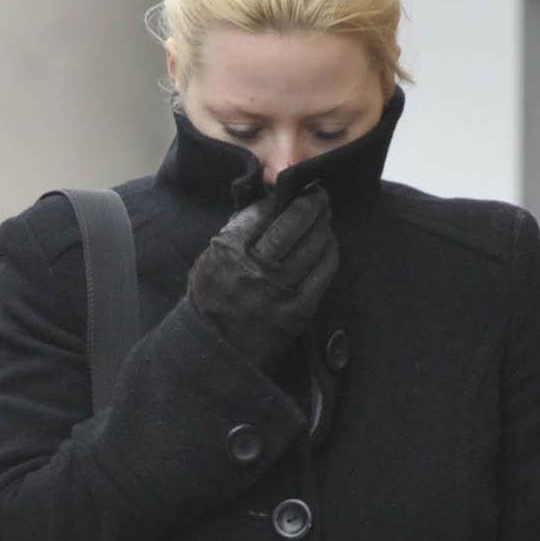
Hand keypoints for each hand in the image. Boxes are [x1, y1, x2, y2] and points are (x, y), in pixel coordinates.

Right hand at [184, 186, 337, 368]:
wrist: (215, 352)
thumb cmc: (212, 301)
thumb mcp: (209, 261)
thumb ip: (235, 233)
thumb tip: (269, 202)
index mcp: (228, 251)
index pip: (264, 211)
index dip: (283, 196)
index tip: (295, 188)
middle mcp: (254, 268)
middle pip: (295, 222)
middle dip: (313, 202)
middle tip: (320, 195)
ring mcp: (279, 290)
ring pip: (315, 244)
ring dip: (324, 226)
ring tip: (324, 219)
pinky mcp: (299, 310)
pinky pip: (324, 271)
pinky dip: (330, 253)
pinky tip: (328, 245)